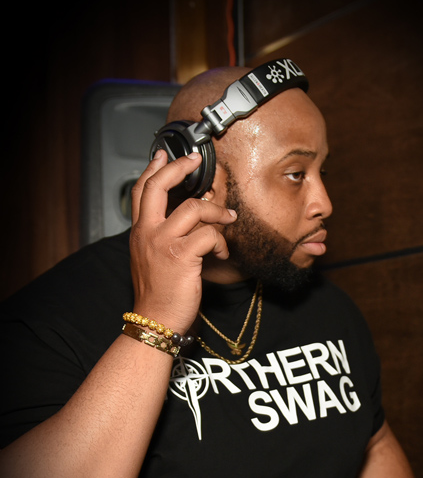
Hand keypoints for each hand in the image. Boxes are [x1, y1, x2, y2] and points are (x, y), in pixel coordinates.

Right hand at [129, 150, 236, 332]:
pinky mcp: (181, 256)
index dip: (153, 169)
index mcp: (139, 233)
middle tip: (196, 161)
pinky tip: (221, 252)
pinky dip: (221, 242)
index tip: (164, 156)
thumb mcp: (151, 260)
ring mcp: (163, 242)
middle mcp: (147, 233)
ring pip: (195, 208)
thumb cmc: (158, 296)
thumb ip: (163, 238)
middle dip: (181, 167)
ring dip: (217, 212)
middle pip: (159, 185)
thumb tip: (191, 220)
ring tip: (227, 220)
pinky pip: (209, 235)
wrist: (154, 321)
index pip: (141, 191)